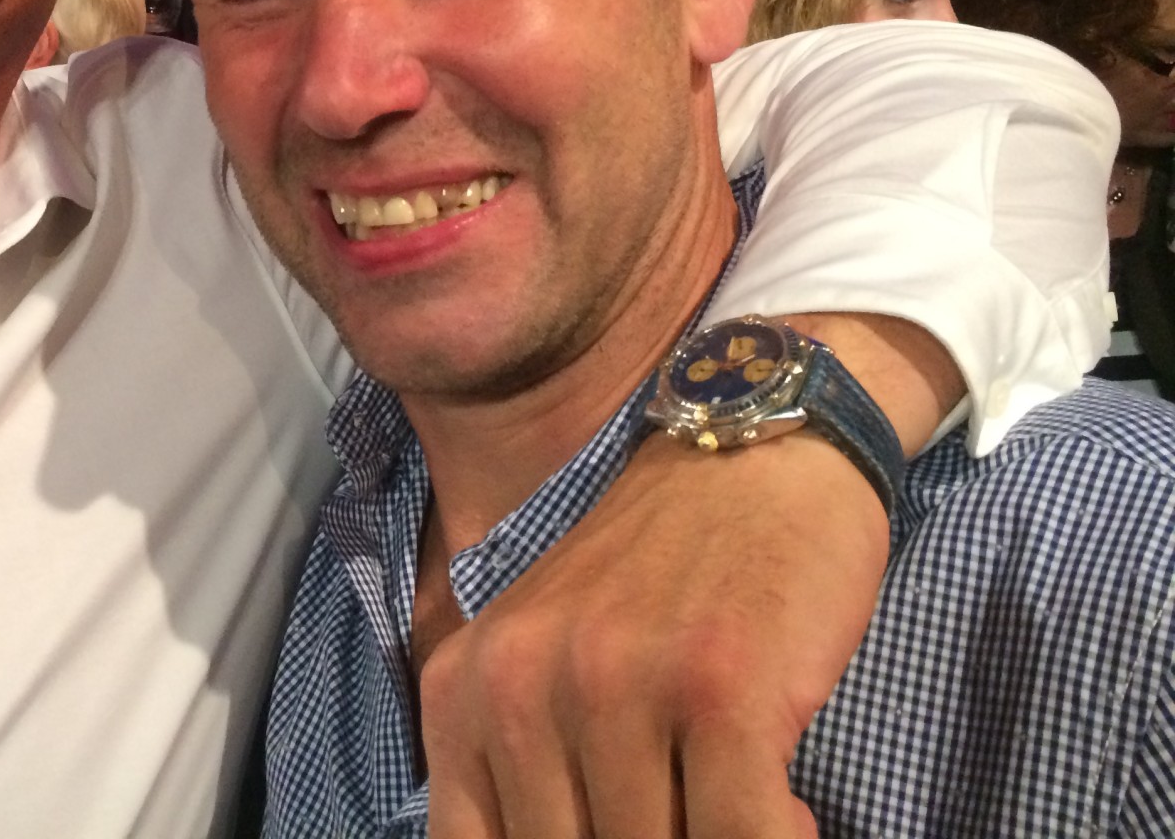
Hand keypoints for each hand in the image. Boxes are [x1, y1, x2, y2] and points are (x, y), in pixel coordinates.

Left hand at [421, 430, 882, 837]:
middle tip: (689, 813)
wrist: (748, 449)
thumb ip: (525, 770)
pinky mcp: (718, 688)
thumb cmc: (654, 575)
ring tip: (739, 806)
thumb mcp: (542, 662)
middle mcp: (521, 687)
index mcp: (462, 692)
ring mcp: (615, 685)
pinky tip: (788, 808)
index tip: (611, 826)